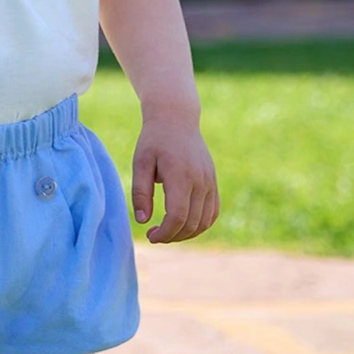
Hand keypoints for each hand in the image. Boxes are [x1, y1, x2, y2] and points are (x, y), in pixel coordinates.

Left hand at [131, 117, 218, 243]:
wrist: (176, 117)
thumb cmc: (154, 140)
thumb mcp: (141, 162)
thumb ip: (141, 192)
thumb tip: (143, 221)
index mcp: (180, 175)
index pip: (178, 217)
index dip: (165, 233)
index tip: (151, 235)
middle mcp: (200, 180)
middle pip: (192, 223)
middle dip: (173, 236)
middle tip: (155, 234)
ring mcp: (210, 181)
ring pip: (204, 221)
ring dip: (187, 234)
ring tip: (168, 231)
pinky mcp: (213, 181)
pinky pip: (213, 212)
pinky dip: (201, 224)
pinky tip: (184, 224)